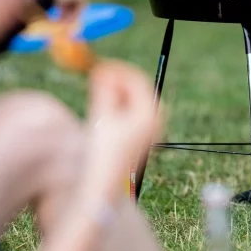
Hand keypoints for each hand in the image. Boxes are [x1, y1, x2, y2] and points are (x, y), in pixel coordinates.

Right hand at [83, 61, 162, 200]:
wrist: (104, 184)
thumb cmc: (103, 152)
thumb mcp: (102, 116)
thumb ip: (104, 89)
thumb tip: (102, 69)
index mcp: (149, 114)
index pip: (137, 80)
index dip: (117, 70)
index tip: (99, 66)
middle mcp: (155, 119)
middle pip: (136, 88)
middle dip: (116, 81)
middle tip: (95, 77)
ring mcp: (150, 128)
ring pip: (132, 100)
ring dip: (114, 93)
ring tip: (95, 102)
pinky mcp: (141, 135)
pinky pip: (130, 111)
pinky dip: (116, 106)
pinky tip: (102, 115)